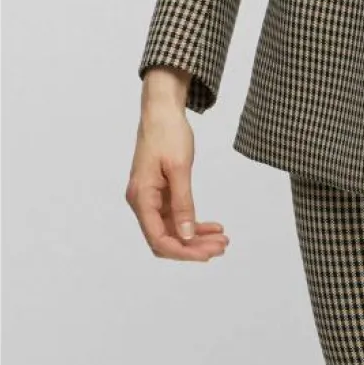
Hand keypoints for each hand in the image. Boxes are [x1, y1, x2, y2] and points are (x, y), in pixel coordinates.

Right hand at [125, 81, 230, 262]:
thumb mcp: (179, 168)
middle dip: (193, 247)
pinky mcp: (160, 192)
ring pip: (172, 229)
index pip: (158, 239)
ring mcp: (150, 198)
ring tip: (222, 239)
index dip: (182, 251)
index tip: (207, 254)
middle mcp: (142, 202)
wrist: (162, 110)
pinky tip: (213, 226)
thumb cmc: (168, 134)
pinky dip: (193, 222)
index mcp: (141, 198)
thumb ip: (182, 204)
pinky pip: (175, 216)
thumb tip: (186, 236)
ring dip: (196, 237)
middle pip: (165, 237)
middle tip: (222, 246)